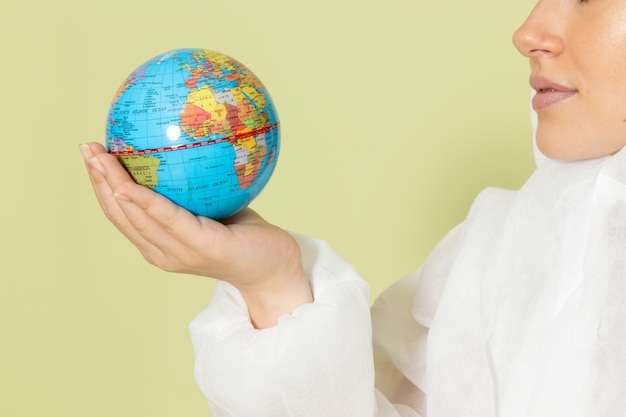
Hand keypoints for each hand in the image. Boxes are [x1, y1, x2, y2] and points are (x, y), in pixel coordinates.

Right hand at [79, 142, 311, 327]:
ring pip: (135, 216)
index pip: (122, 214)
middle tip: (87, 148)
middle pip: (120, 214)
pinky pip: (168, 219)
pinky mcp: (201, 247)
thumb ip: (193, 187)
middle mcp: (162, 252)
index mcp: (160, 244)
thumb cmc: (245, 237)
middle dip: (98, 179)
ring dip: (112, 185)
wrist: (274, 270)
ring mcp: (179, 253)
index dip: (101, 186)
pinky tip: (129, 183)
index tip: (92, 155)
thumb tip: (183, 142)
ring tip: (99, 156)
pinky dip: (145, 201)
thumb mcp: (214, 208)